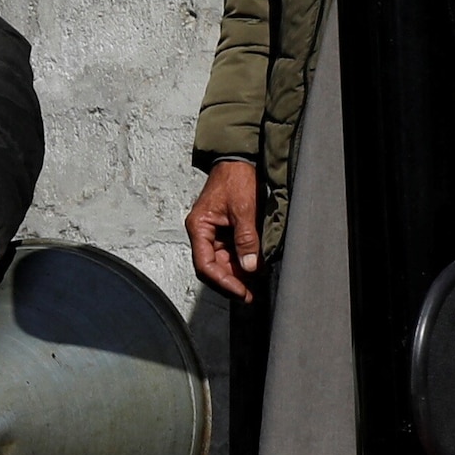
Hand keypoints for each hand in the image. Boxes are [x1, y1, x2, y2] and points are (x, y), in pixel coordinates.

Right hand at [186, 160, 264, 302]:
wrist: (240, 159)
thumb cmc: (236, 179)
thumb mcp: (243, 209)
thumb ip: (246, 239)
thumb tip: (249, 267)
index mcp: (199, 227)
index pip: (205, 264)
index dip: (223, 282)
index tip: (241, 291)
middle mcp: (203, 233)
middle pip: (212, 267)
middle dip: (231, 282)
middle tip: (250, 294)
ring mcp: (214, 233)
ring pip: (222, 263)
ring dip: (237, 275)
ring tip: (255, 286)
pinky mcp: (225, 231)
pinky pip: (231, 253)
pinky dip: (241, 263)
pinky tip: (254, 271)